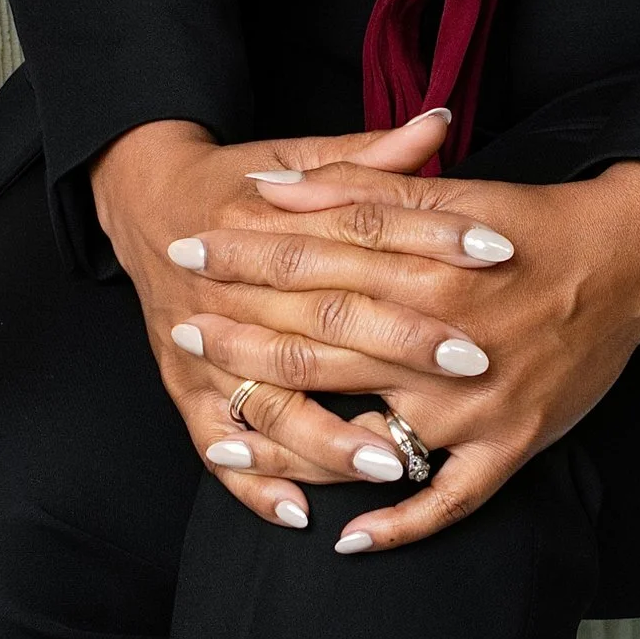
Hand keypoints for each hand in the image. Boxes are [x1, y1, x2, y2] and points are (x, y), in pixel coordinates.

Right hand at [92, 106, 509, 531]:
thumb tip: (440, 123)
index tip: (496, 253)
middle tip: (472, 365)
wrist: (143, 202)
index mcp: (267, 220)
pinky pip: (218, 447)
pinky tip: (302, 515)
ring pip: (271, 398)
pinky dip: (254, 485)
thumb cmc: (236, 183)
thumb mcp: (296, 157)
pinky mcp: (185, 390)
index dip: (430, 240)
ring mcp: (204, 346)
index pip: (360, 232)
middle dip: (400, 346)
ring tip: (396, 462)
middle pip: (324, 320)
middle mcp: (234, 287)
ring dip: (331, 437)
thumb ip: (369, 157)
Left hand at [154, 149, 639, 554]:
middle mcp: (445, 343)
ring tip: (226, 443)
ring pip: (366, 434)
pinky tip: (347, 540)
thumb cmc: (534, 223)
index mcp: (428, 269)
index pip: (312, 263)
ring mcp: (477, 405)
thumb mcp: (448, 192)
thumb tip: (270, 185)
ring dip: (290, 446)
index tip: (188, 255)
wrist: (632, 258)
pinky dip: (400, 525)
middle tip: (182, 331)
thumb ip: (357, 188)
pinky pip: (450, 500)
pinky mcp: (512, 445)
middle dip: (242, 340)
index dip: (244, 259)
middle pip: (321, 345)